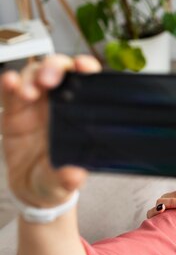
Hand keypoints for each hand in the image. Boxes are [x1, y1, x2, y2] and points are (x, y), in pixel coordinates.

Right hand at [1, 55, 100, 206]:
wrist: (32, 189)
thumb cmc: (56, 179)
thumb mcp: (63, 183)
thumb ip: (68, 178)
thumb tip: (74, 175)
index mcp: (80, 114)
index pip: (88, 82)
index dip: (86, 68)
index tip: (83, 66)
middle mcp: (60, 104)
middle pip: (58, 70)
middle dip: (53, 68)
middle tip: (48, 81)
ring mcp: (35, 105)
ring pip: (33, 75)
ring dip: (31, 77)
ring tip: (28, 93)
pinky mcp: (13, 111)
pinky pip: (9, 90)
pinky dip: (8, 83)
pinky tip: (9, 82)